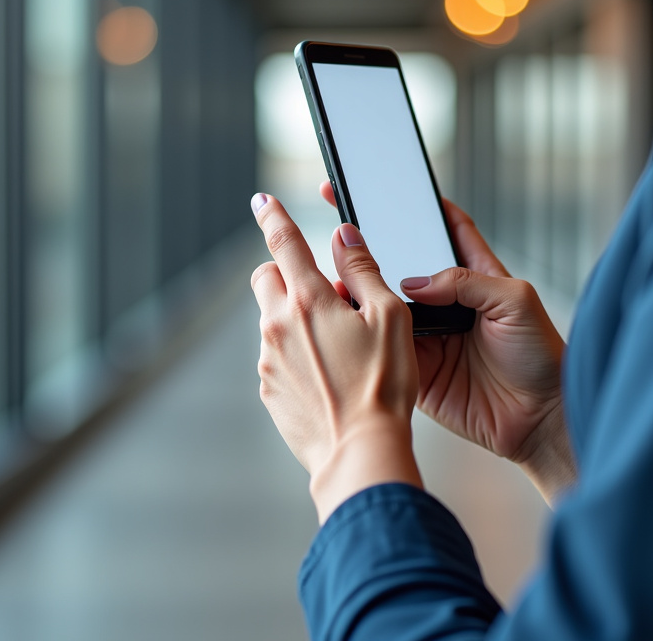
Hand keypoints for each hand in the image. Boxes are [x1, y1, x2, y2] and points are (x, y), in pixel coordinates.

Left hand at [249, 192, 422, 523]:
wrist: (359, 452)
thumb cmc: (384, 385)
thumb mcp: (390, 318)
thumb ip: (363, 270)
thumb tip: (343, 236)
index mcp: (309, 300)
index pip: (283, 242)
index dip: (273, 216)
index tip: (262, 201)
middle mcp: (279, 325)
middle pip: (265, 278)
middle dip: (285, 274)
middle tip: (322, 293)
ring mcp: (268, 360)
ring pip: (273, 321)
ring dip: (296, 320)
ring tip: (339, 348)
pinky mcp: (268, 390)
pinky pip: (277, 358)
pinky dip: (296, 356)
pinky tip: (328, 377)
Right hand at [320, 182, 574, 503]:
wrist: (540, 420)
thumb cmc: (541, 356)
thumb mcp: (515, 301)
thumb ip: (466, 282)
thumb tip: (412, 283)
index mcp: (475, 276)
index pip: (443, 228)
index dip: (417, 205)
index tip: (386, 183)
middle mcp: (446, 302)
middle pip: (403, 264)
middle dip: (374, 243)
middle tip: (342, 224)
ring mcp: (429, 335)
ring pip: (385, 305)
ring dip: (361, 289)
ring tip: (334, 269)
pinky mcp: (416, 369)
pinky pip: (382, 345)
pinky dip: (363, 332)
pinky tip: (344, 316)